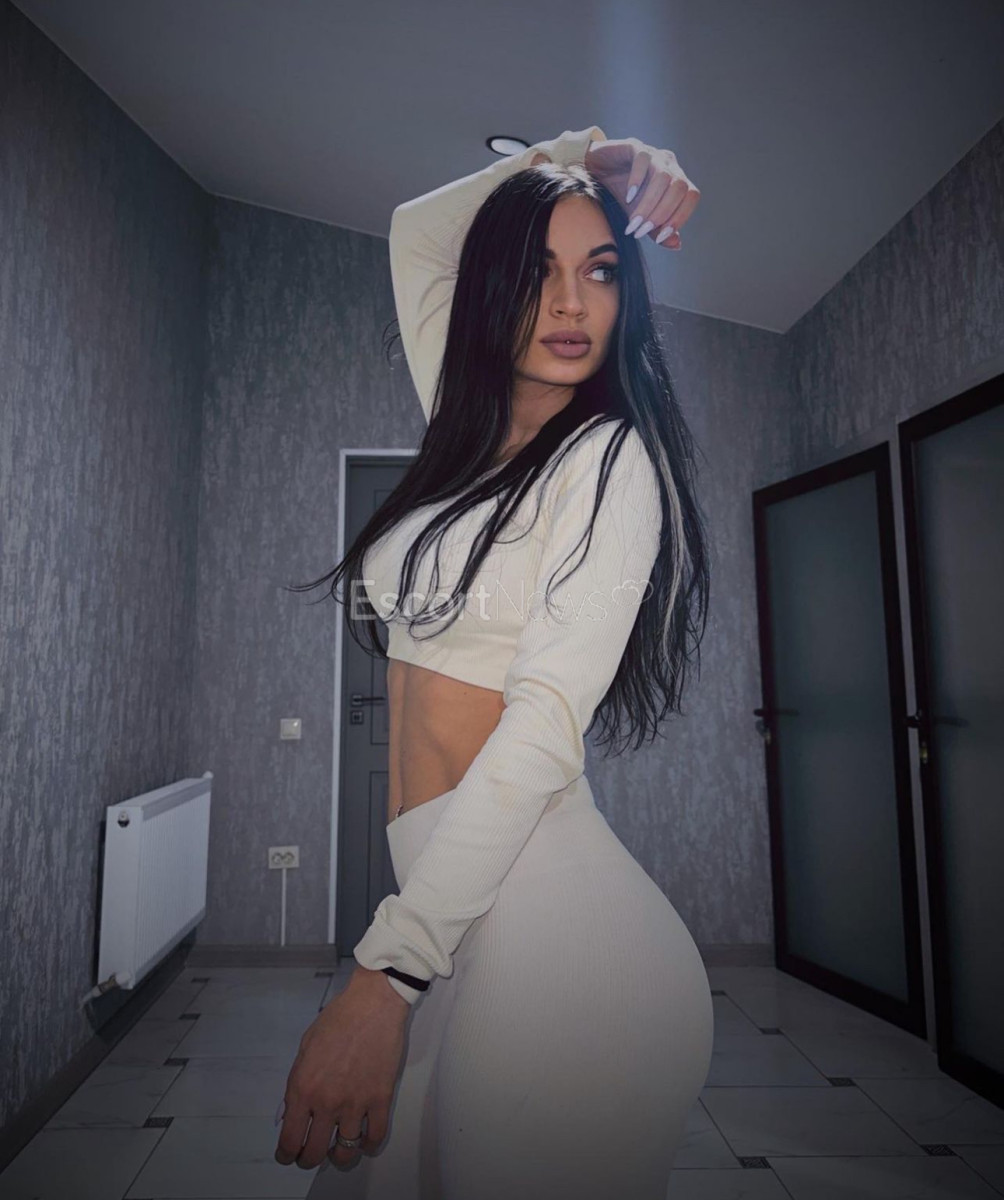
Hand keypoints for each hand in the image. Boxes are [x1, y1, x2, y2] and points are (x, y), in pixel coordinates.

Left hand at [274, 968, 408, 1169]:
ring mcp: (355, 1103)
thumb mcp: (305, 1049)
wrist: (372, 1004)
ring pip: (345, 1151)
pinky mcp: (380, 1098)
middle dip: (309, 1159)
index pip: (290, 1140)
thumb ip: (297, 1083)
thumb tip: (293, 1112)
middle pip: (315, 1153)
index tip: (289, 1155)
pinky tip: (364, 1140)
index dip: (287, 1154)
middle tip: (311, 1154)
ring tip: (339, 1149)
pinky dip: (368, 1145)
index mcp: (302, 1088)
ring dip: (339, 1155)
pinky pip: (375, 1136)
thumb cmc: (337, 1019)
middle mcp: (326, 1102)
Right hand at [583, 137, 699, 248]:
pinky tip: (628, 197)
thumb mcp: (640, 218)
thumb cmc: (620, 195)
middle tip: (641, 231)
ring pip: (663, 177)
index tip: (659, 238)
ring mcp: (654, 154)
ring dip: (648, 204)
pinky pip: (643, 160)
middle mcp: (670, 165)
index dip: (679, 218)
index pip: (691, 197)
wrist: (594, 174)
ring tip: (632, 222)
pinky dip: (637, 181)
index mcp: (676, 181)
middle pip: (680, 188)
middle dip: (662, 213)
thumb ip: (657, 230)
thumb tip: (676, 244)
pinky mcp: (636, 146)